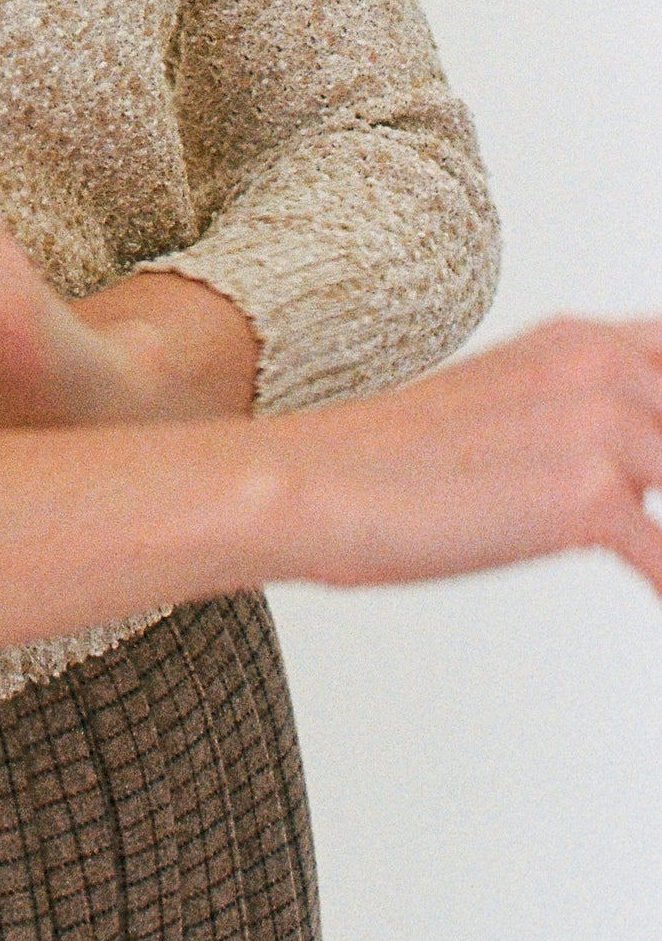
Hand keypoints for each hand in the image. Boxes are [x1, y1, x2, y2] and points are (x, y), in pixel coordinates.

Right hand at [271, 313, 661, 594]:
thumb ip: (581, 415)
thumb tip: (637, 468)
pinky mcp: (588, 496)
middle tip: (646, 508)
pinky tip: (658, 599)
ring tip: (655, 561)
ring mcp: (598, 426)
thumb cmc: (390, 459)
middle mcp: (599, 367)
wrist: (314, 482)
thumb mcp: (505, 404)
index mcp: (580, 341)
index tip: (658, 466)